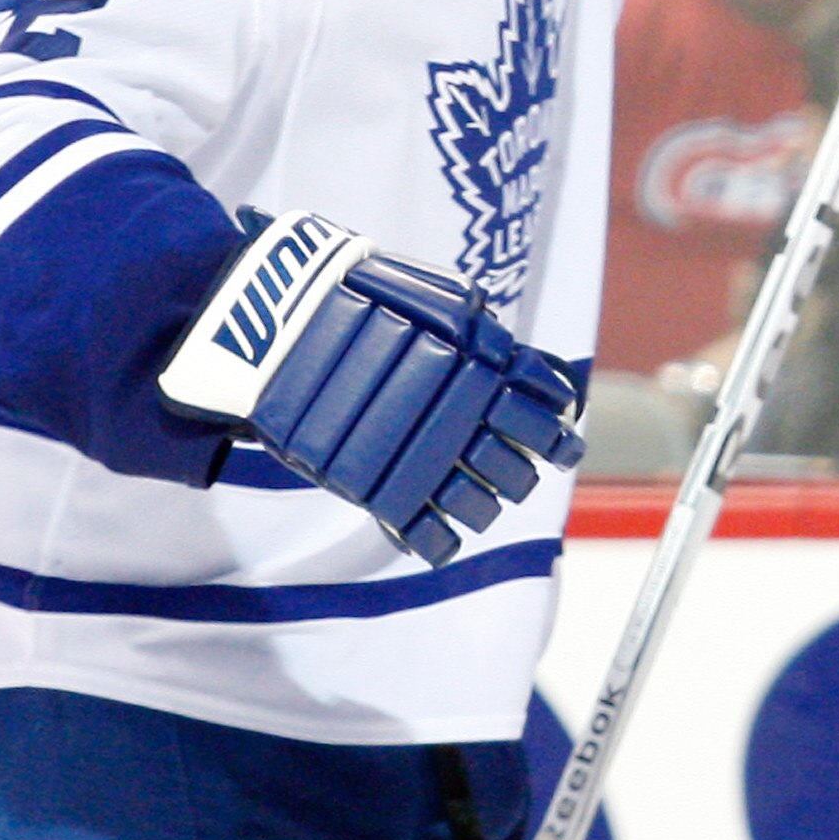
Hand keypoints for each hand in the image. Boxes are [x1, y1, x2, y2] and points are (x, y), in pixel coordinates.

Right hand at [160, 209, 584, 565]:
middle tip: (517, 474)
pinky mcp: (380, 483)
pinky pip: (426, 527)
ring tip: (483, 504)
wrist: (274, 326)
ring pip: (482, 498)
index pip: (543, 403)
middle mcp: (462, 406)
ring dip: (489, 504)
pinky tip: (445, 540)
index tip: (564, 444)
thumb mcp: (430, 299)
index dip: (558, 429)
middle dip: (522, 470)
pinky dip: (441, 539)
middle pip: (519, 460)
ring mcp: (421, 448)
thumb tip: (521, 367)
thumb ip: (476, 333)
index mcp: (481, 357)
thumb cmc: (349, 301)